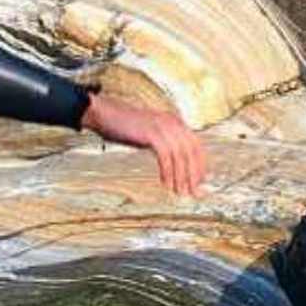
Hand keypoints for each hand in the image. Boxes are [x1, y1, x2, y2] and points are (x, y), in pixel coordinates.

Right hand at [80, 93, 206, 195]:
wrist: (105, 114)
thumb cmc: (125, 126)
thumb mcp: (150, 133)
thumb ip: (164, 143)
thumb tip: (174, 163)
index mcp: (175, 122)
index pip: (196, 146)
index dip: (200, 165)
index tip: (199, 182)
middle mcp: (173, 122)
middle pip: (192, 151)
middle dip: (194, 174)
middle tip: (194, 192)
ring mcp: (163, 126)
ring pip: (180, 156)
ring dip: (182, 176)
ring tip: (180, 192)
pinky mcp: (152, 132)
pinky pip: (165, 156)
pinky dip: (167, 171)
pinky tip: (166, 183)